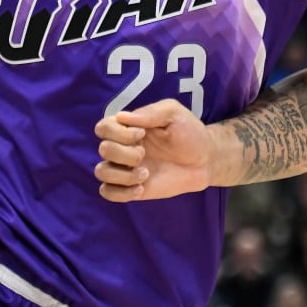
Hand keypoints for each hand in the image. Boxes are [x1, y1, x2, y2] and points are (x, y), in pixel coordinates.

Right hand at [94, 101, 214, 201]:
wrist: (205, 160)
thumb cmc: (190, 132)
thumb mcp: (173, 114)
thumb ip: (150, 113)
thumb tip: (121, 117)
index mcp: (128, 127)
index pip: (103, 128)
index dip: (117, 132)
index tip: (141, 134)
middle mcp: (123, 147)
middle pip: (103, 150)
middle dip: (124, 153)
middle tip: (145, 153)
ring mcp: (126, 169)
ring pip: (101, 172)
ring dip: (122, 174)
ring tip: (145, 174)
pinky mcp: (132, 188)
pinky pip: (108, 193)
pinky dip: (120, 192)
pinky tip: (141, 189)